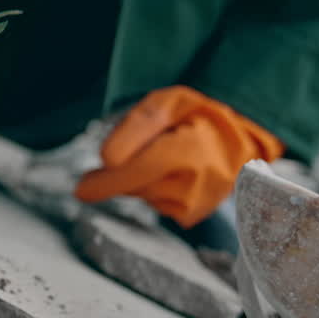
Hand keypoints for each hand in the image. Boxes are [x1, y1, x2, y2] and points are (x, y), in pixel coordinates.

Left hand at [73, 86, 282, 227]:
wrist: (238, 142)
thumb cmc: (197, 117)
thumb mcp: (168, 103)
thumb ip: (136, 126)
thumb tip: (106, 160)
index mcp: (191, 148)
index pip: (140, 170)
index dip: (106, 181)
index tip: (80, 190)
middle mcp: (196, 180)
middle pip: (134, 184)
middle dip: (123, 170)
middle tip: (144, 148)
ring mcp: (196, 202)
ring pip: (141, 195)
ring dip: (140, 178)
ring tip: (167, 156)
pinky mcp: (191, 215)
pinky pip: (153, 204)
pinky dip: (153, 190)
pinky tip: (173, 174)